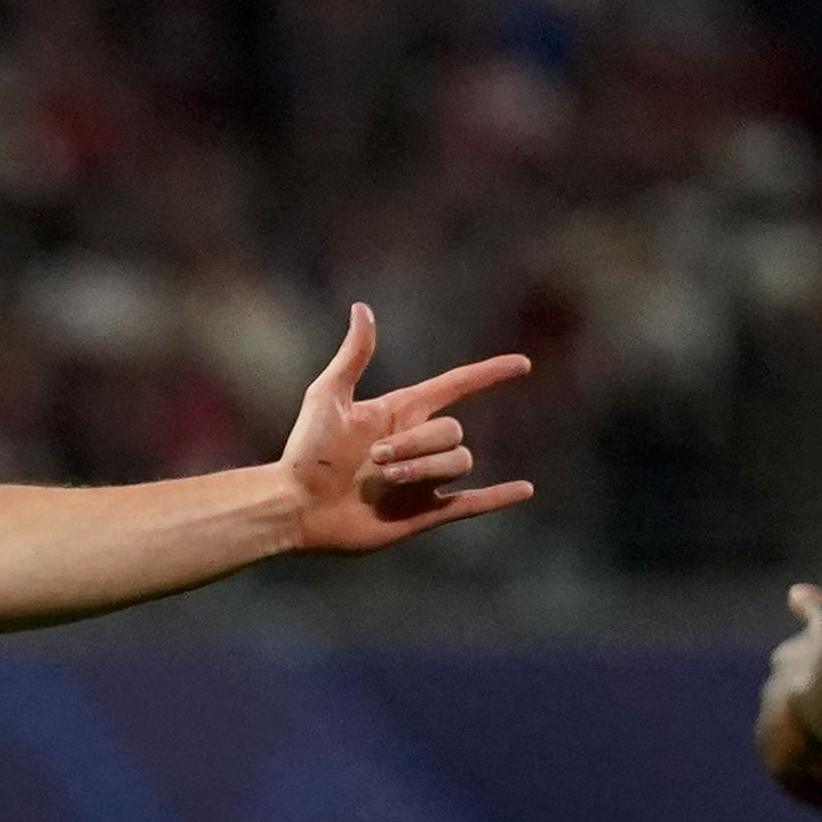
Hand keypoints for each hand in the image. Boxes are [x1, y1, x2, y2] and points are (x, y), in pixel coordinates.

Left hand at [276, 306, 533, 554]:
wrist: (296, 507)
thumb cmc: (305, 453)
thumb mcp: (327, 397)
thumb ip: (353, 356)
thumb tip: (363, 308)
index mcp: (401, 411)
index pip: (457, 386)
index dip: (489, 373)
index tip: (521, 365)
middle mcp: (417, 444)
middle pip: (452, 432)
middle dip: (417, 443)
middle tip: (373, 458)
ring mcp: (423, 480)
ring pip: (458, 463)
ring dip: (424, 469)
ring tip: (383, 481)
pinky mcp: (423, 513)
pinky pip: (471, 504)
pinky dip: (498, 498)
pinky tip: (525, 490)